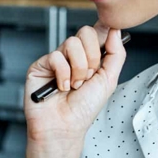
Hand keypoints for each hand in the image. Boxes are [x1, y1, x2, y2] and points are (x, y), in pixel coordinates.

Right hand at [23, 25, 125, 141]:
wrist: (64, 126)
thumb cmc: (84, 109)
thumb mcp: (108, 80)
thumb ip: (116, 54)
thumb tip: (115, 30)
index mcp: (89, 57)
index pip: (97, 32)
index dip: (104, 30)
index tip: (109, 35)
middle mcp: (73, 56)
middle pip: (85, 33)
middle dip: (92, 58)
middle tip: (88, 77)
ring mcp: (57, 59)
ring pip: (72, 43)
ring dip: (78, 69)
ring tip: (75, 85)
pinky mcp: (41, 65)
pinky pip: (56, 56)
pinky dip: (63, 75)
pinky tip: (61, 87)